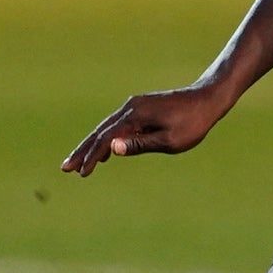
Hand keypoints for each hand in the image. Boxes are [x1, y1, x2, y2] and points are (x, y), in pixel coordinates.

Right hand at [62, 84, 231, 175]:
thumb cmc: (193, 124)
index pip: (107, 139)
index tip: (82, 173)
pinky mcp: (140, 108)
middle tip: (65, 168)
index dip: (92, 157)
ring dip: (91, 145)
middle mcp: (130, 108)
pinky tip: (104, 150)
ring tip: (77, 163)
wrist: (207, 99)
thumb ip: (139, 144)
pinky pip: (116, 124)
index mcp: (136, 116)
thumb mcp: (170, 141)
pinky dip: (106, 138)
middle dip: (82, 150)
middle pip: (100, 132)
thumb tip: (111, 149)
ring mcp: (134, 106)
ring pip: (106, 127)